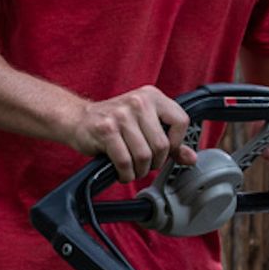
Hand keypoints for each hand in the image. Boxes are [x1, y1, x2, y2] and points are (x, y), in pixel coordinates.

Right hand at [64, 85, 195, 181]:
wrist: (77, 119)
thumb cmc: (114, 123)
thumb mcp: (145, 125)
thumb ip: (169, 141)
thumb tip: (191, 158)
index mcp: (152, 96)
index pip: (181, 121)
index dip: (175, 143)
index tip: (164, 150)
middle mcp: (138, 101)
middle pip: (161, 145)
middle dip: (154, 162)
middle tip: (144, 164)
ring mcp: (121, 114)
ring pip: (144, 156)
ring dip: (139, 170)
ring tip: (132, 168)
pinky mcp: (106, 129)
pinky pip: (125, 161)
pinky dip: (125, 173)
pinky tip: (122, 171)